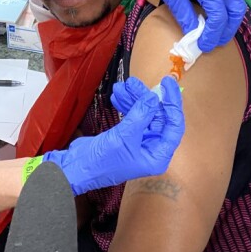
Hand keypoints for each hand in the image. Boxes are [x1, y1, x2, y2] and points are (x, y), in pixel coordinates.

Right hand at [43, 77, 184, 194]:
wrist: (76, 168)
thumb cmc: (102, 162)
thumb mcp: (124, 137)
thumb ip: (141, 115)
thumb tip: (154, 97)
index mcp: (158, 155)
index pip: (174, 125)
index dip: (172, 103)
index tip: (166, 83)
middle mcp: (152, 148)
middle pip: (156, 116)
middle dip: (144, 98)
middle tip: (132, 83)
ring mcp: (138, 141)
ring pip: (142, 114)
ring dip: (133, 99)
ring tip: (121, 87)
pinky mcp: (126, 136)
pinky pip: (131, 116)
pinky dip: (125, 105)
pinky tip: (117, 96)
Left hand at [126, 0, 246, 51]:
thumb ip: (186, 16)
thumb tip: (194, 35)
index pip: (220, 16)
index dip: (213, 34)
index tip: (204, 45)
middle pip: (236, 10)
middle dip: (227, 29)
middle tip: (214, 41)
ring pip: (236, 2)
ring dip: (229, 19)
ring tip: (216, 32)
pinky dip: (226, 7)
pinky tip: (214, 16)